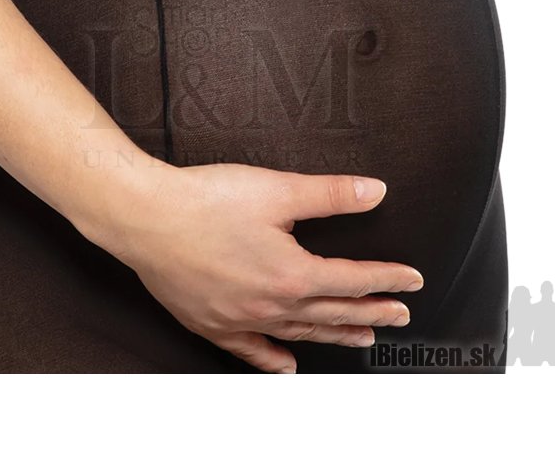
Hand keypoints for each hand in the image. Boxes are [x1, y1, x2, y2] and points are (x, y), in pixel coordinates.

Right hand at [106, 160, 423, 372]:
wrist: (144, 216)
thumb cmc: (203, 201)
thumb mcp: (276, 189)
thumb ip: (330, 194)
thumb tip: (374, 192)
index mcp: (292, 273)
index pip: (353, 280)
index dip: (387, 279)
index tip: (411, 281)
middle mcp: (270, 304)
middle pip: (333, 313)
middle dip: (372, 313)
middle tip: (398, 316)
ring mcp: (240, 319)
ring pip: (299, 333)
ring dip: (334, 335)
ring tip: (362, 338)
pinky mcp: (210, 322)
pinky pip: (249, 350)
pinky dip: (271, 358)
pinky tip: (286, 364)